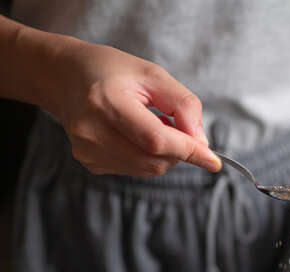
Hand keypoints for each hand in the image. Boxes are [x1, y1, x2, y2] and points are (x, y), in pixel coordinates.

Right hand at [46, 39, 219, 175]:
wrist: (65, 77)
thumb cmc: (112, 72)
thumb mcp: (153, 75)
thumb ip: (183, 106)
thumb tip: (200, 143)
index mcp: (106, 101)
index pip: (156, 139)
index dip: (188, 151)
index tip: (213, 161)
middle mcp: (91, 130)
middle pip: (155, 160)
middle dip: (178, 149)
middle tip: (174, 123)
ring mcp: (87, 150)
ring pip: (148, 169)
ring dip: (163, 153)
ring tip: (149, 123)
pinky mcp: (89, 162)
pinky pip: (135, 169)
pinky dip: (147, 156)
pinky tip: (134, 134)